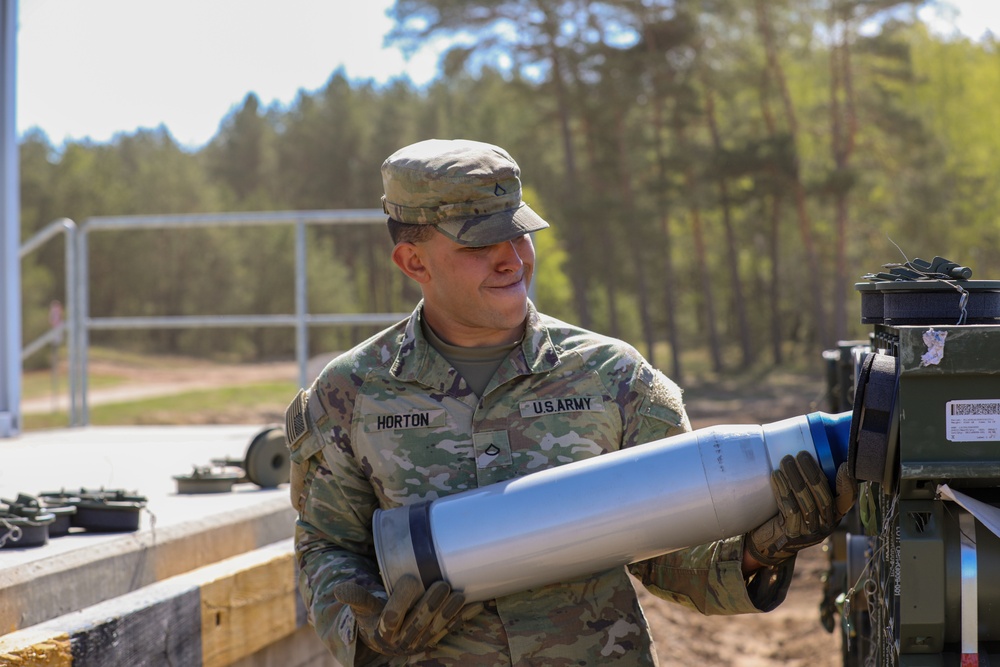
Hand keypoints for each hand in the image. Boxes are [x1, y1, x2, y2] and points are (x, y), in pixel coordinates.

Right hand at [333, 574, 481, 655]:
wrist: (385, 639)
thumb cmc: (374, 617)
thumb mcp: (363, 608)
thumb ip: (356, 597)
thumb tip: (338, 589)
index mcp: (383, 631)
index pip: (392, 616)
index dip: (402, 598)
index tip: (411, 579)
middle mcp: (403, 640)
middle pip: (419, 622)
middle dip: (431, 605)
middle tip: (442, 584)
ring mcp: (421, 640)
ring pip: (437, 627)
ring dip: (450, 612)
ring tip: (459, 594)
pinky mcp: (435, 639)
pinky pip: (451, 628)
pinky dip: (464, 617)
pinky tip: (476, 604)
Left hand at [746, 452, 856, 566]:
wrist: (767, 542)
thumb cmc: (785, 514)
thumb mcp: (802, 499)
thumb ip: (808, 483)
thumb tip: (805, 449)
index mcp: (834, 513)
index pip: (848, 499)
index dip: (848, 483)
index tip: (843, 464)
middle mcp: (826, 524)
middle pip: (824, 497)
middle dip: (813, 473)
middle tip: (801, 454)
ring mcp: (810, 531)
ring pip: (807, 502)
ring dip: (796, 478)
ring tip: (786, 460)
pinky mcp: (793, 534)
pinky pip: (790, 510)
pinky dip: (783, 491)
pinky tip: (776, 476)